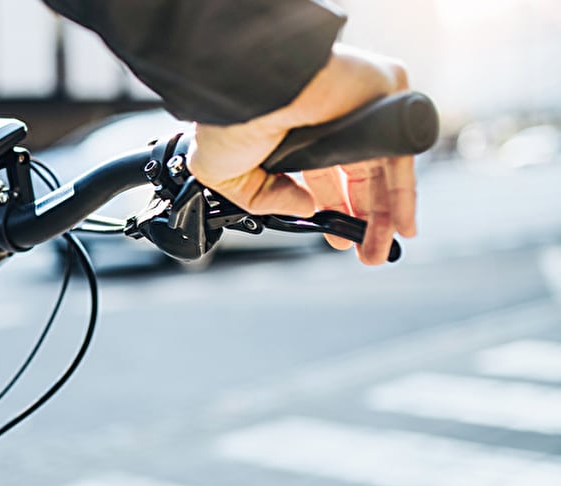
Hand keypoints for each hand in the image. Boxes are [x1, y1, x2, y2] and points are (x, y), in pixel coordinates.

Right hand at [187, 44, 414, 264]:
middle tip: (363, 253)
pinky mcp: (382, 107)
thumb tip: (304, 208)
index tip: (335, 235)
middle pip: (357, 178)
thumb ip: (263, 199)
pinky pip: (401, 157)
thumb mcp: (226, 175)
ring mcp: (359, 112)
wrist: (252, 86)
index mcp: (295, 135)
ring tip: (378, 252)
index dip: (331, 208)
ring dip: (385, 216)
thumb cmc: (230, 119)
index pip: (323, 175)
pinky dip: (405, 194)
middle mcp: (330, 123)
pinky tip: (403, 226)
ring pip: (381, 172)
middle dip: (361, 220)